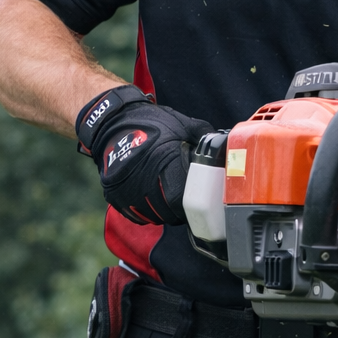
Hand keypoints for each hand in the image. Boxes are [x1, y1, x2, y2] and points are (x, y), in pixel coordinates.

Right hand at [75, 86, 212, 225]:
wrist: (113, 121)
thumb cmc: (151, 123)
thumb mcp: (182, 124)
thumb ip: (204, 136)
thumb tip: (224, 145)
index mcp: (164, 160)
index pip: (180, 198)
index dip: (191, 204)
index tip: (198, 202)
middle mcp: (143, 177)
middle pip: (167, 212)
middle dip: (180, 212)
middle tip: (187, 205)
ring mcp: (126, 188)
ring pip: (151, 216)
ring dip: (164, 214)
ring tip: (171, 204)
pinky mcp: (113, 193)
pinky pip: (135, 214)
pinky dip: (146, 213)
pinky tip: (154, 203)